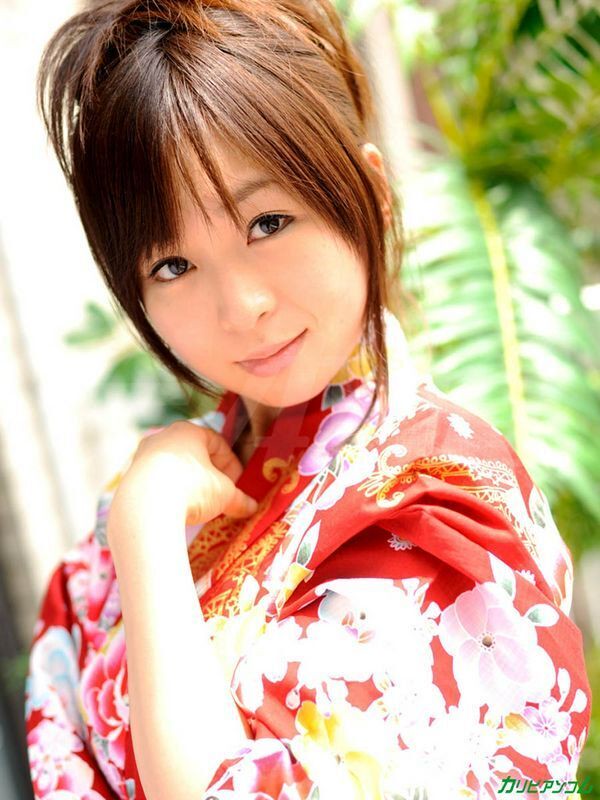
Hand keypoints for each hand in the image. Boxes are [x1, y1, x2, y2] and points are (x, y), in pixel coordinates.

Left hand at [113, 420, 257, 528]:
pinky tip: (178, 511)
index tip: (237, 483)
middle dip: (210, 475)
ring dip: (189, 484)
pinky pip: (157, 482)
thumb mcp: (224, 495)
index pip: (217, 443)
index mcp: (188, 431)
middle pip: (194, 454)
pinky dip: (171, 494)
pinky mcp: (130, 477)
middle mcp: (163, 437)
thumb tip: (251, 507)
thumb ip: (240, 499)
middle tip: (220, 494)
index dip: (232, 464)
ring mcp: (143, 456)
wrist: (145, 508)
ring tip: (199, 506)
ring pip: (174, 468)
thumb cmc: (191, 489)